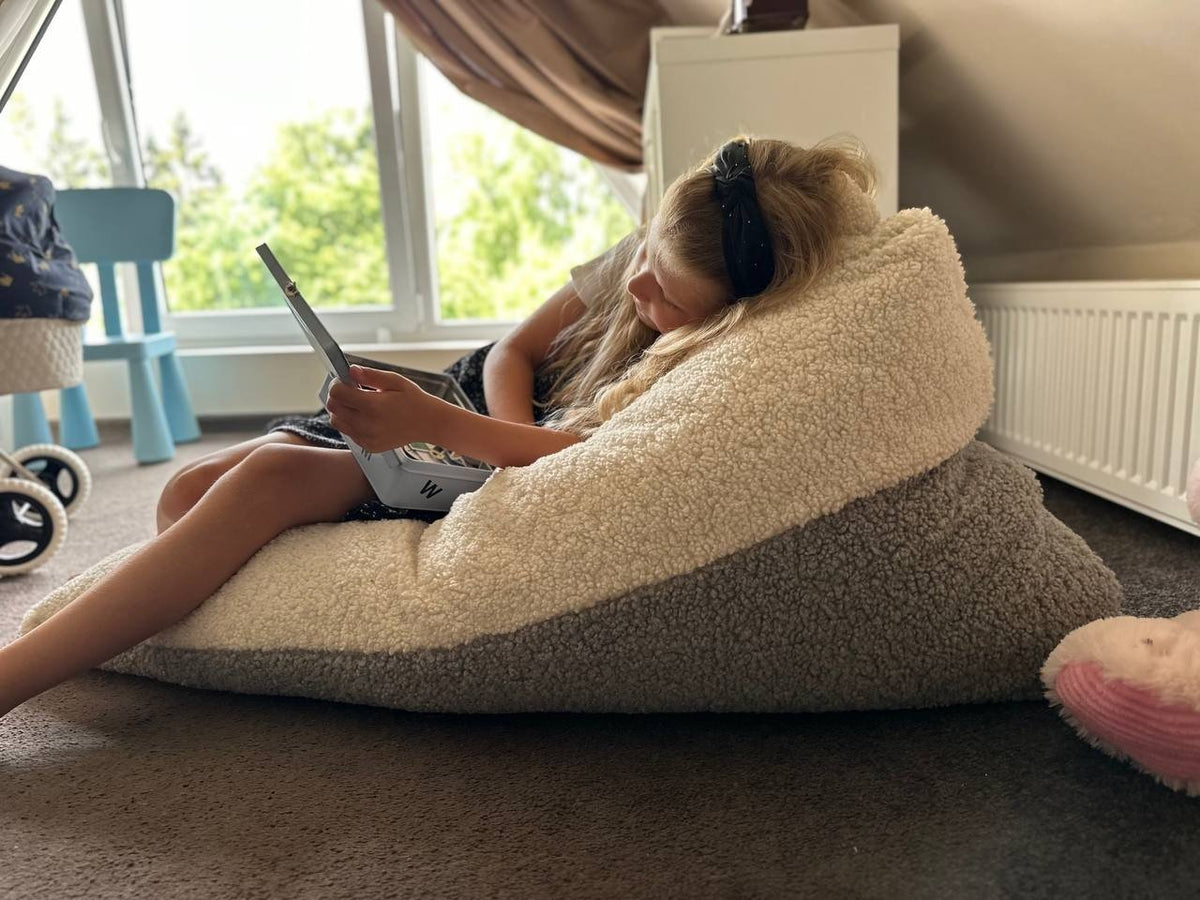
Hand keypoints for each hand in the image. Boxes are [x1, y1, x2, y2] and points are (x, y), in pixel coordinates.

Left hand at [325, 364, 442, 452]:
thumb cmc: (414, 401)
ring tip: (358, 404)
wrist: (428, 423)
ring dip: (342, 410)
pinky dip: (351, 423)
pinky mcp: (368, 446)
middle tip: (351, 391)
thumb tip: (351, 370)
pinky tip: (366, 417)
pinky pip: (348, 433)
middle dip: (338, 396)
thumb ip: (371, 375)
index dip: (338, 383)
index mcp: (373, 405)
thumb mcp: (395, 381)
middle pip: (333, 407)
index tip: (345, 381)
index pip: (336, 393)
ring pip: (336, 421)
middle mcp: (367, 424)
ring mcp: (367, 437)